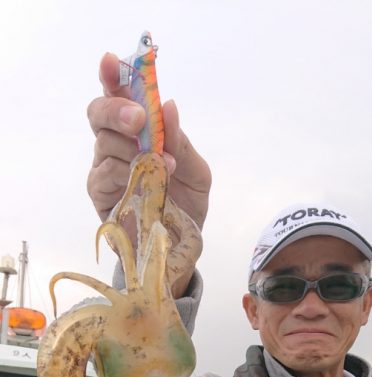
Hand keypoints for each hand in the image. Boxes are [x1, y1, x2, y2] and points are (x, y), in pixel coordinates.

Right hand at [87, 52, 210, 227]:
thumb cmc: (187, 202)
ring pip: (104, 143)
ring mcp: (104, 167)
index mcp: (138, 129)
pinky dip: (126, 174)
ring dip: (134, 151)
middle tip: (138, 119)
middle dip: (116, 110)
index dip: (113, 76)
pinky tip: (146, 183)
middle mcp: (115, 142)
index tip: (112, 61)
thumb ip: (181, 141)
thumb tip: (168, 107)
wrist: (180, 244)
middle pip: (98, 112)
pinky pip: (104, 173)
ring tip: (162, 167)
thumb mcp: (196, 171)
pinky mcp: (99, 192)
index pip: (119, 94)